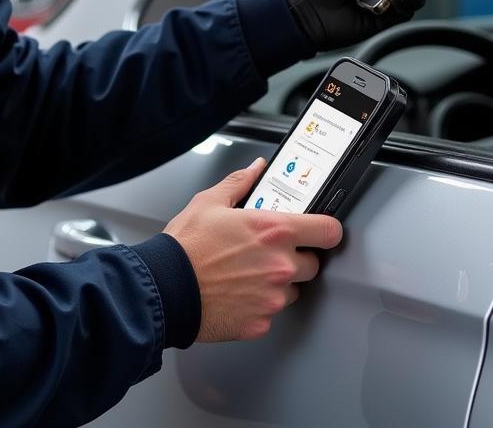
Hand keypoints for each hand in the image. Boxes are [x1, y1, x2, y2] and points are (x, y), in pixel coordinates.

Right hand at [165, 158, 341, 341]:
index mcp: (274, 231)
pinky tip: (238, 293)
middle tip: (271, 252)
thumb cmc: (185, 247)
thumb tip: (255, 170)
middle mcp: (280, 265)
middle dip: (297, 257)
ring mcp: (272, 297)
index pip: (327, 231)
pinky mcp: (261, 322)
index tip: (321, 230)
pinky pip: (271, 312)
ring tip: (249, 274)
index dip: (326, 230)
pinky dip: (260, 304)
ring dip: (280, 283)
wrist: (165, 289)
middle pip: (313, 264)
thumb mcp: (209, 202)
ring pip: (293, 290)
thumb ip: (239, 183)